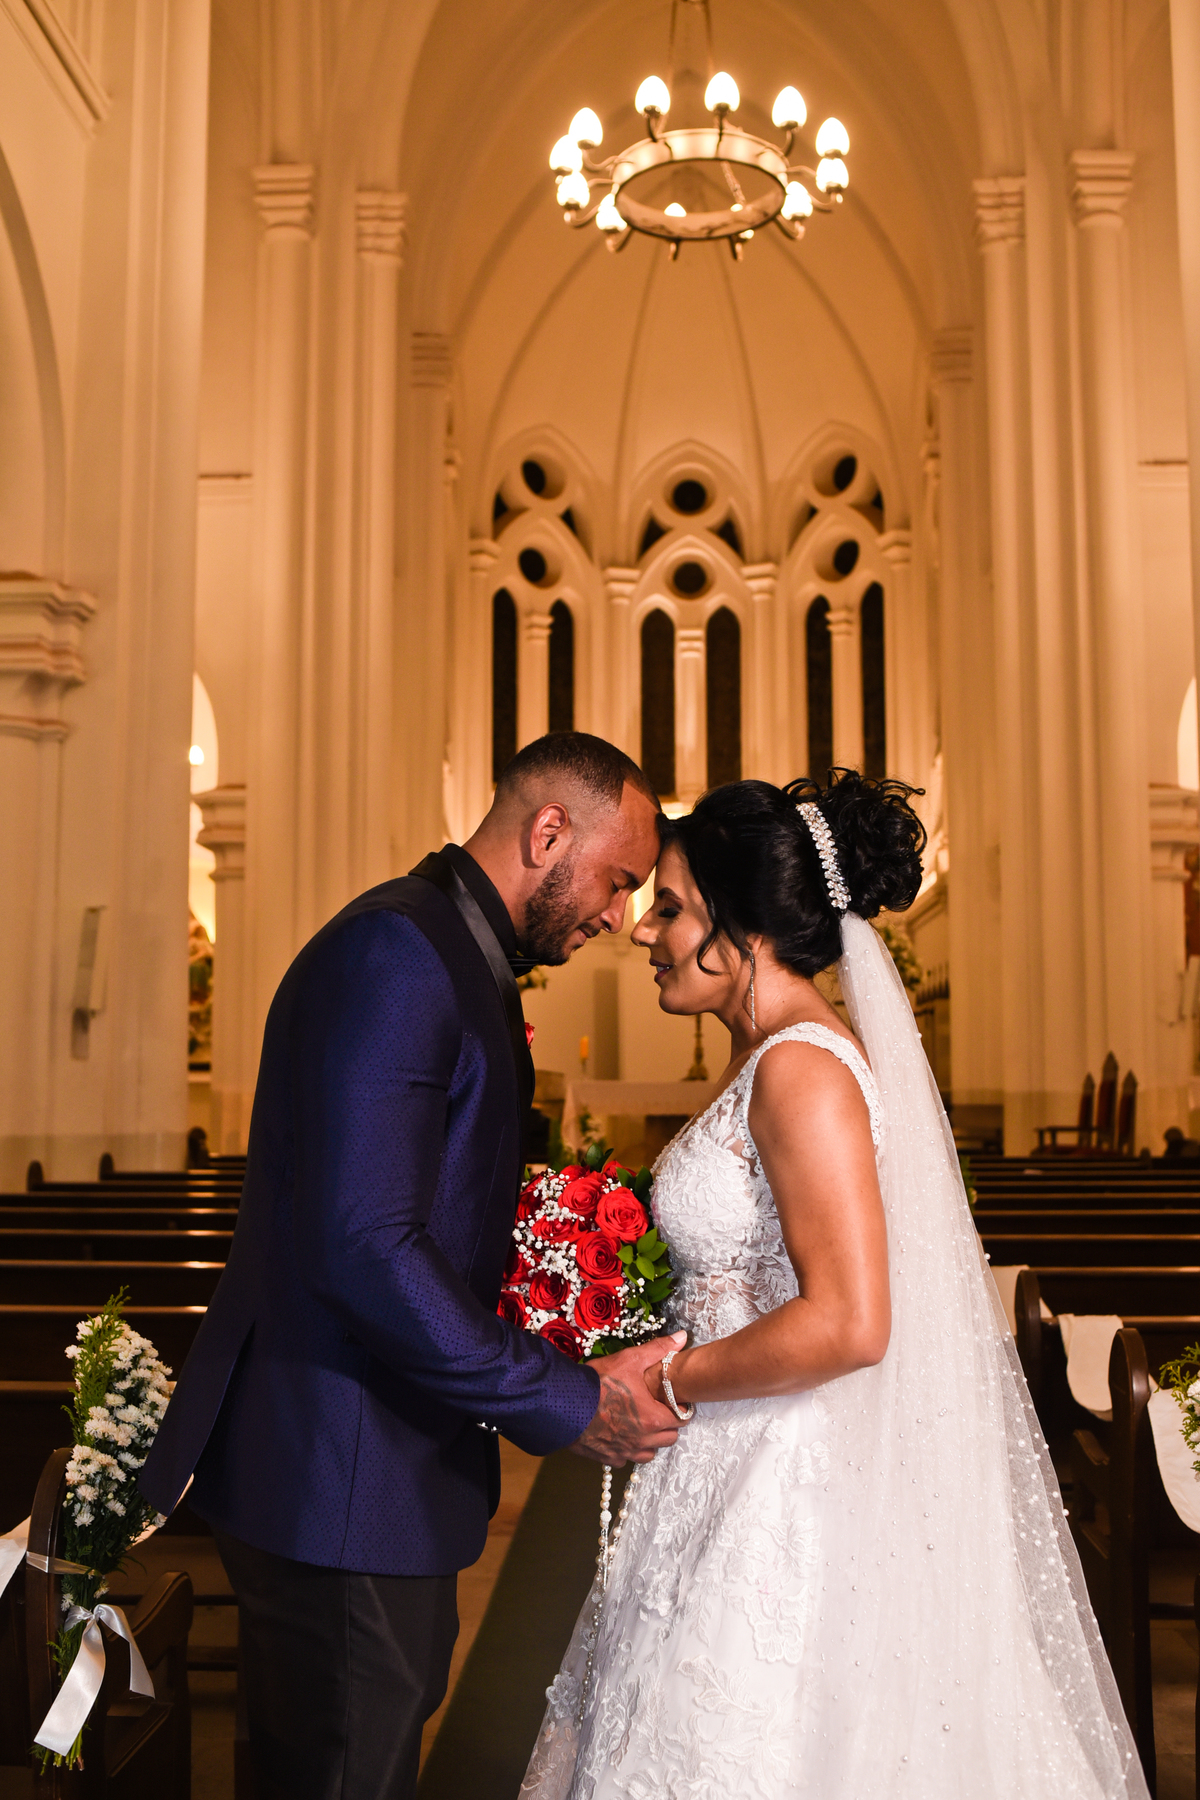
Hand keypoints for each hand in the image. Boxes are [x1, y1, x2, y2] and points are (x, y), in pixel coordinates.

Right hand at [569, 1332, 688, 1464]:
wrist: (564, 1402)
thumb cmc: (599, 1382)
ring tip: (639, 1423)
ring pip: (649, 1453)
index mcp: (653, 1418)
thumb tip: (682, 1337)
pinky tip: (619, 1434)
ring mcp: (625, 1452)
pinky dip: (626, 1449)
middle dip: (666, 1425)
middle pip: (669, 1438)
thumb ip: (659, 1349)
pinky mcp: (607, 1458)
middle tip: (655, 1409)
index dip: (679, 1409)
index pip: (681, 1420)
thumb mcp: (630, 1359)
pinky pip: (626, 1459)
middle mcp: (642, 1440)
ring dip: (649, 1441)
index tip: (672, 1401)